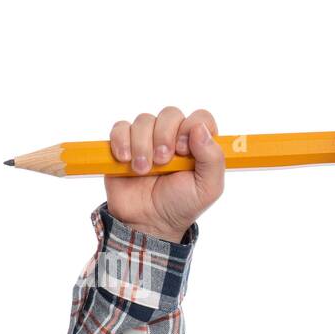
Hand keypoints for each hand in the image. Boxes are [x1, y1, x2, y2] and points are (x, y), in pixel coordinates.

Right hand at [104, 107, 224, 242]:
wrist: (148, 221)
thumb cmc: (181, 204)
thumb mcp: (208, 188)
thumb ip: (213, 159)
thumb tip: (200, 128)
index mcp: (198, 145)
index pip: (201, 117)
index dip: (192, 128)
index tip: (184, 151)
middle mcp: (174, 137)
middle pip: (171, 113)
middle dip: (165, 136)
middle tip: (163, 162)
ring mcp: (149, 139)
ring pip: (144, 120)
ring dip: (142, 145)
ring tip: (143, 170)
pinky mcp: (124, 143)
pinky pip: (121, 127)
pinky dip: (122, 141)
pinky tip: (125, 160)